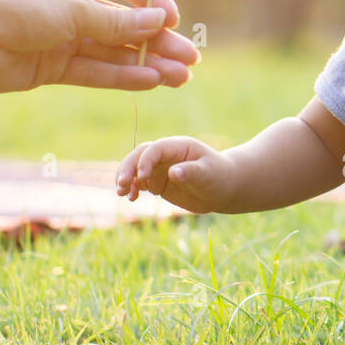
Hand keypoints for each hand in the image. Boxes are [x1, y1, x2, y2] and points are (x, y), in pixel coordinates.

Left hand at [0, 0, 199, 91]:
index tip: (174, 20)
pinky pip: (97, 71)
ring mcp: (64, 37)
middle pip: (126, 23)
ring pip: (116, 51)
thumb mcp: (75, 7)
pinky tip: (152, 81)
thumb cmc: (14, 5)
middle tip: (191, 58)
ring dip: (149, 63)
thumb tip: (160, 22)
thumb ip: (119, 21)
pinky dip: (124, 77)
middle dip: (159, 41)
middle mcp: (72, 5)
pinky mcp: (54, 67)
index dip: (153, 0)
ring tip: (181, 77)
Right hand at [116, 136, 234, 213]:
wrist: (222, 188)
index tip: (142, 177)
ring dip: (125, 179)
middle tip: (122, 185)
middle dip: (128, 168)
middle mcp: (165, 155)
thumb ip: (191, 172)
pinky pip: (139, 183)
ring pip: (135, 169)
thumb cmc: (218, 176)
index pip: (155, 149)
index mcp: (178, 146)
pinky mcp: (157, 182)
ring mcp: (159, 168)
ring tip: (122, 193)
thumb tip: (173, 173)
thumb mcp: (208, 174)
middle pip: (139, 155)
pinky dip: (132, 189)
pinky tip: (131, 198)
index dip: (145, 161)